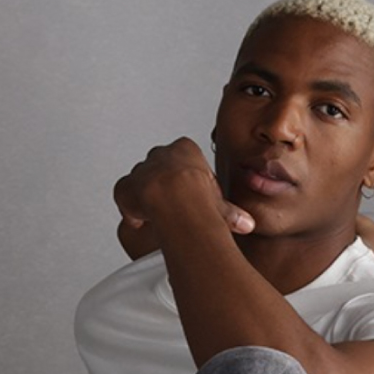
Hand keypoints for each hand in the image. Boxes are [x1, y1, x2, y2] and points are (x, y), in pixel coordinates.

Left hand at [113, 138, 253, 236]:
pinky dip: (132, 210)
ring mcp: (141, 169)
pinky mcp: (125, 185)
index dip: (190, 181)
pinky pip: (126, 197)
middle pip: (161, 169)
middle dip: (166, 187)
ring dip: (149, 199)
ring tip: (159, 217)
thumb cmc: (199, 197)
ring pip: (142, 182)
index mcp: (185, 149)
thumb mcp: (220, 203)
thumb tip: (247, 225)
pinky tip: (142, 223)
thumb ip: (228, 212)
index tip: (195, 198)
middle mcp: (160, 154)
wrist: (174, 198)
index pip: (186, 160)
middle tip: (175, 208)